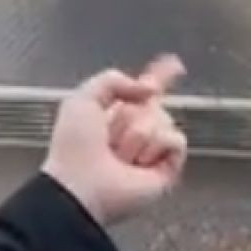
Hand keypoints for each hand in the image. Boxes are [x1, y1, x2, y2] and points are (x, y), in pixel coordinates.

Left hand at [42, 55, 187, 226]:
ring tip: (120, 157)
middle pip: (153, 103)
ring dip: (136, 134)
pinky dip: (155, 146)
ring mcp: (153, 150)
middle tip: (109, 140)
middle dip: (129, 116)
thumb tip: (150, 90)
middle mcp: (137, 132)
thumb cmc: (74, 146)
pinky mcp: (168, 168)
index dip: (159, 77)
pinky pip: (176, 139)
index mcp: (115, 115)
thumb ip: (113, 80)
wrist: (82, 186)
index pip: (143, 91)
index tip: (176, 64)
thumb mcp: (83, 99)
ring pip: (163, 119)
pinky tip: (138, 161)